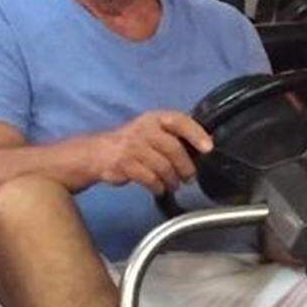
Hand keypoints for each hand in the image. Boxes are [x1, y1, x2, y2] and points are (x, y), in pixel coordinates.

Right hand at [92, 110, 212, 192]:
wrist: (98, 153)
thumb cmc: (134, 144)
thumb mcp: (154, 132)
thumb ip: (177, 136)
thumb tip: (208, 144)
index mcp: (155, 118)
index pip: (179, 121)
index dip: (196, 134)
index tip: (208, 148)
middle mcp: (144, 129)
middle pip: (174, 149)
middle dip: (186, 167)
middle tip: (189, 178)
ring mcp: (132, 146)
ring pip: (163, 166)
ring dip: (172, 180)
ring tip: (174, 184)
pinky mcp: (123, 164)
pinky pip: (149, 179)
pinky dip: (158, 186)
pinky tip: (159, 188)